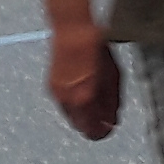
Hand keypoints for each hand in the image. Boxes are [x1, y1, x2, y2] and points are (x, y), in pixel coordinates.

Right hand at [47, 20, 122, 138]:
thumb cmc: (95, 48)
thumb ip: (112, 101)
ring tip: (96, 101)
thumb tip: (112, 119)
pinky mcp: (51, 86)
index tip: (110, 128)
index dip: (102, 132)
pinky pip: (63, 104)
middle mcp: (67, 100)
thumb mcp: (112, 76)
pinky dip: (74, 104)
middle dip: (92, 124)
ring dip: (83, 114)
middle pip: (79, 125)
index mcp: (83, 99)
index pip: (91, 130)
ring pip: (70, 115)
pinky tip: (83, 93)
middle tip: (105, 117)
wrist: (72, 31)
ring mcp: (57, 93)